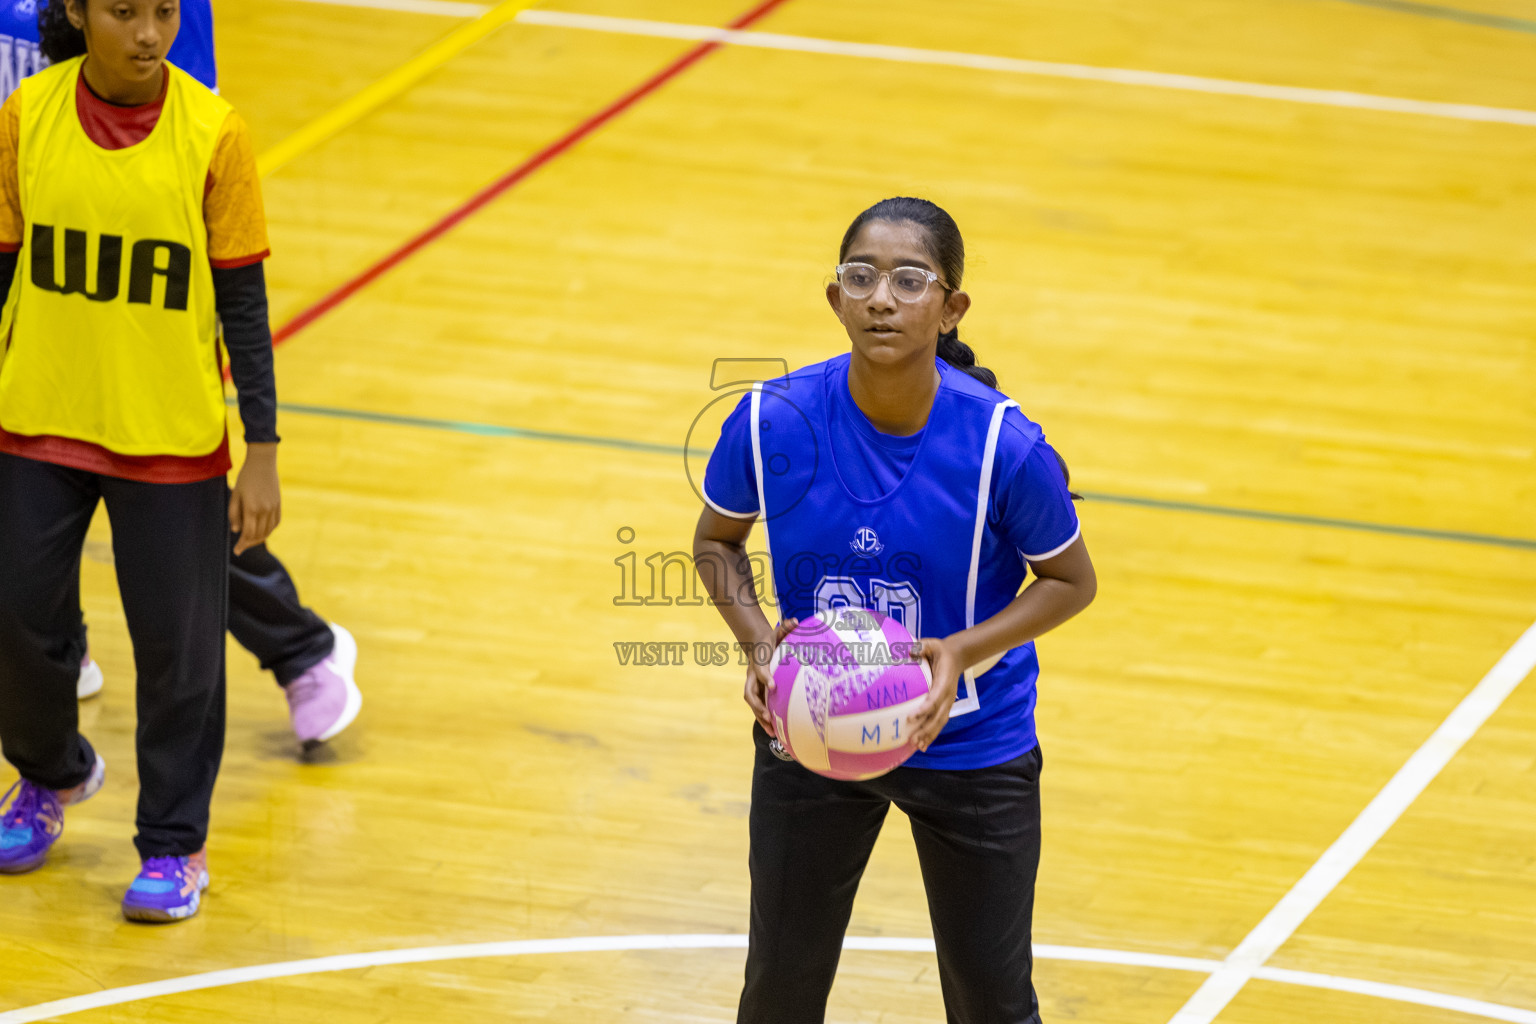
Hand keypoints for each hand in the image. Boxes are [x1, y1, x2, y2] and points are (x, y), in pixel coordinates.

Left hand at [229, 442, 280, 554]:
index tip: (236, 551)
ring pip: (268, 531)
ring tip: (250, 541)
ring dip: (259, 539)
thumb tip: (236, 530)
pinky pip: (275, 523)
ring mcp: (274, 507)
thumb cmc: (245, 478)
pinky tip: (262, 532)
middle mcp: (265, 510)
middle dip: (249, 543)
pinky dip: (269, 530)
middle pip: (259, 535)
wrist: (263, 463)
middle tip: (241, 547)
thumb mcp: (235, 494)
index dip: (242, 544)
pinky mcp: (279, 504)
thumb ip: (234, 514)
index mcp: (252, 508)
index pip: (248, 533)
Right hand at [744, 618, 798, 734]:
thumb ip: (785, 627)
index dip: (765, 678)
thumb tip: (796, 621)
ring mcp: (753, 685)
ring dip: (761, 717)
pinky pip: (759, 707)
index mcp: (757, 661)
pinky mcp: (757, 692)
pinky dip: (765, 719)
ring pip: (753, 704)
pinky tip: (775, 731)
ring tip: (771, 731)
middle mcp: (752, 675)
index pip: (760, 670)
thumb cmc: (769, 639)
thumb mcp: (776, 631)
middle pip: (750, 693)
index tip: (773, 686)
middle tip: (768, 715)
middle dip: (758, 705)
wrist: (756, 643)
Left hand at [906, 636, 962, 751]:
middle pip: (938, 716)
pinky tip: (922, 745)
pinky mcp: (945, 706)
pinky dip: (932, 734)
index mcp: (945, 682)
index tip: (910, 717)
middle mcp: (948, 695)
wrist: (957, 656)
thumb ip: (922, 647)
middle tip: (912, 739)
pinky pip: (939, 722)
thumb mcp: (932, 644)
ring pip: (940, 722)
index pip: (935, 699)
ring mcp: (948, 702)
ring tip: (917, 747)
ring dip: (929, 736)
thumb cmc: (940, 650)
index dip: (924, 710)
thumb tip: (908, 650)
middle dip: (926, 729)